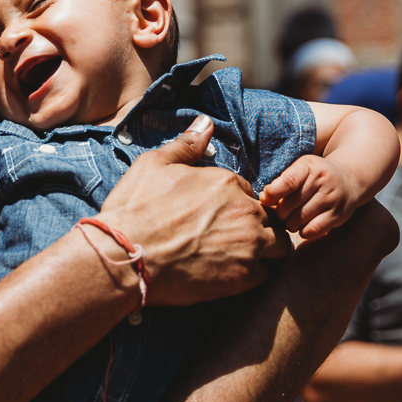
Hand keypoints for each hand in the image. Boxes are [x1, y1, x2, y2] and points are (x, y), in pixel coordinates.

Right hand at [101, 116, 289, 306]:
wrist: (124, 258)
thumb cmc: (136, 211)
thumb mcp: (155, 165)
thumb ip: (187, 144)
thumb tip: (205, 123)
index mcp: (227, 182)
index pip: (249, 192)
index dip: (235, 204)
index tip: (219, 216)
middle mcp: (245, 211)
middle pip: (268, 217)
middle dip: (254, 225)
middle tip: (229, 238)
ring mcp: (248, 246)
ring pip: (277, 246)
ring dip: (263, 249)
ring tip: (237, 256)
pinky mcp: (243, 278)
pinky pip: (266, 274)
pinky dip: (255, 273)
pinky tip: (232, 274)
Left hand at [260, 154, 364, 239]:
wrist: (350, 180)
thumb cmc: (317, 176)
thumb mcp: (301, 170)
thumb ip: (282, 182)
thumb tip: (263, 198)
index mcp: (310, 166)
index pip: (288, 182)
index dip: (273, 193)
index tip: (265, 198)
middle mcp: (323, 181)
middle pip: (290, 204)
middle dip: (280, 212)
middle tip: (281, 213)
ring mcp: (332, 198)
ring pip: (299, 219)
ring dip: (290, 223)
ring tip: (291, 219)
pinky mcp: (338, 215)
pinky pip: (313, 230)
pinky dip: (303, 231)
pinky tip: (303, 226)